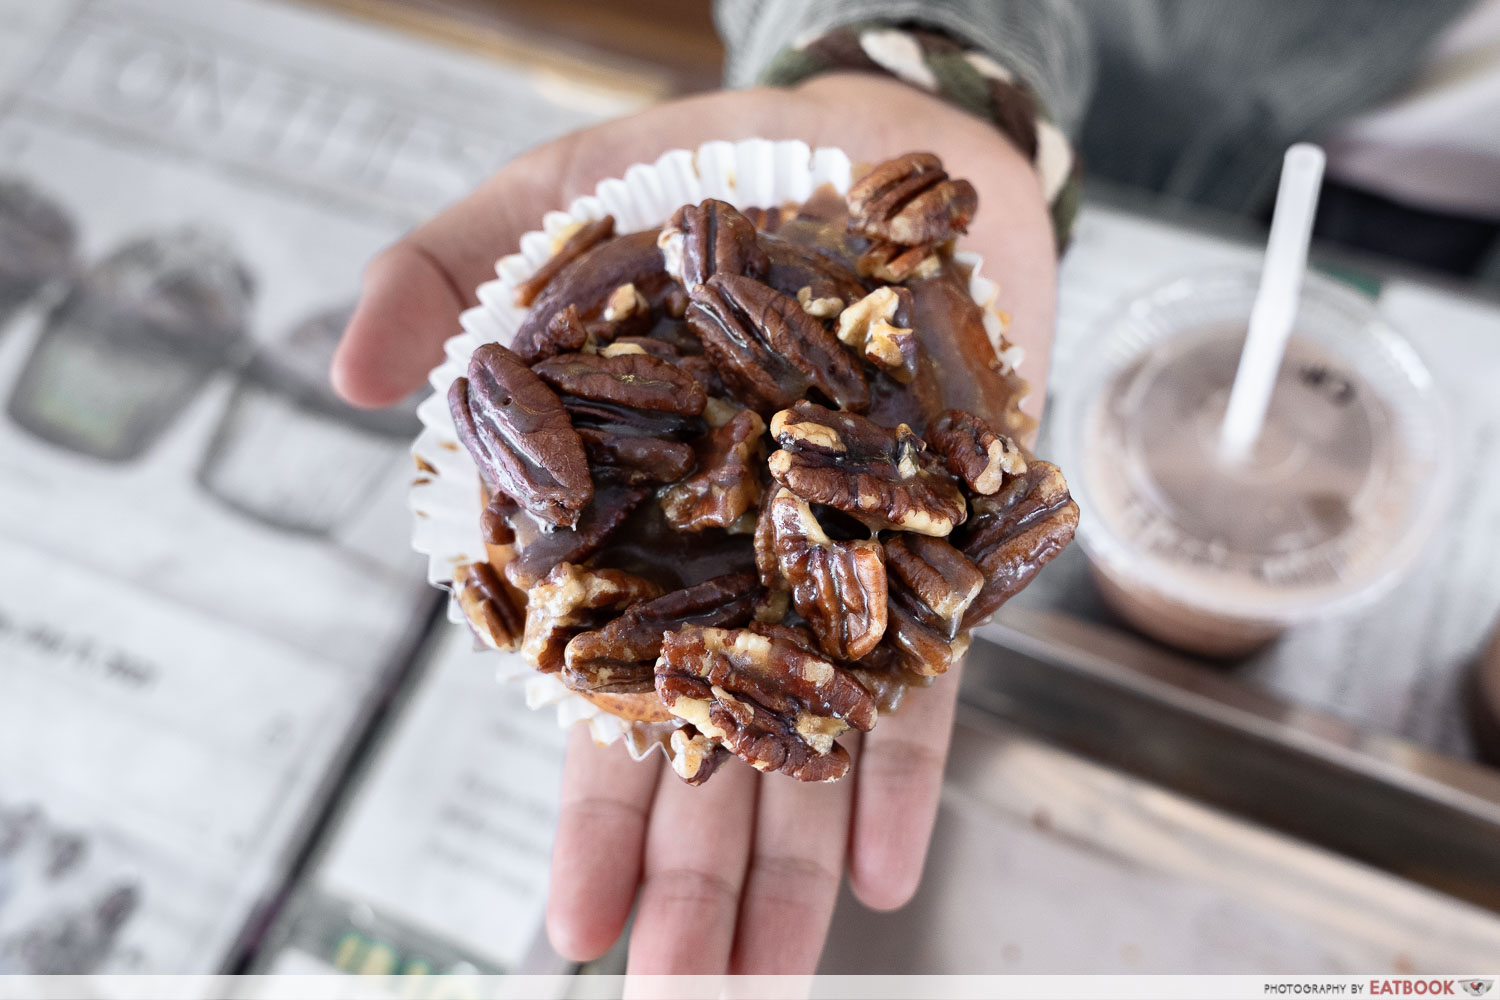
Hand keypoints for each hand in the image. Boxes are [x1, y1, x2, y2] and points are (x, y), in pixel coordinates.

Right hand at [333, 72, 1056, 973]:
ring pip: (812, 750)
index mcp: (628, 535)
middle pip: (709, 761)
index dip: (591, 819)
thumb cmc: (695, 173)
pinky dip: (903, 772)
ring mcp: (838, 576)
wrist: (868, 148)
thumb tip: (346, 371)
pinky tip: (884, 870)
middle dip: (692, 890)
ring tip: (770, 982)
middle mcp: (730, 579)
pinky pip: (924, 679)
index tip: (573, 925)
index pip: (599, 707)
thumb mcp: (544, 201)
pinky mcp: (934, 550)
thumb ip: (442, 273)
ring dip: (789, 872)